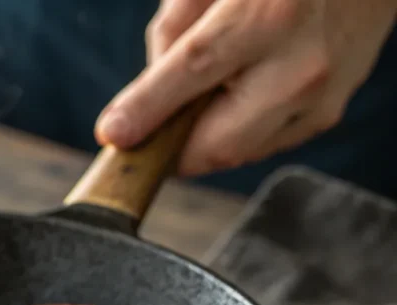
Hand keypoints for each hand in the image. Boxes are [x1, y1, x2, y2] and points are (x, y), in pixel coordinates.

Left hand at [95, 0, 396, 175]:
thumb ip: (173, 32)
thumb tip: (142, 100)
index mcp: (267, 16)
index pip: (192, 73)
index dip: (145, 111)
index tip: (112, 135)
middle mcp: (301, 64)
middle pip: (217, 143)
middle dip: (173, 146)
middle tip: (147, 133)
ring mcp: (321, 98)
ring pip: (238, 153)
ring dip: (203, 139)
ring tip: (199, 97)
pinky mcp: (327, 115)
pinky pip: (262, 144)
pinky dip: (234, 131)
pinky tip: (233, 97)